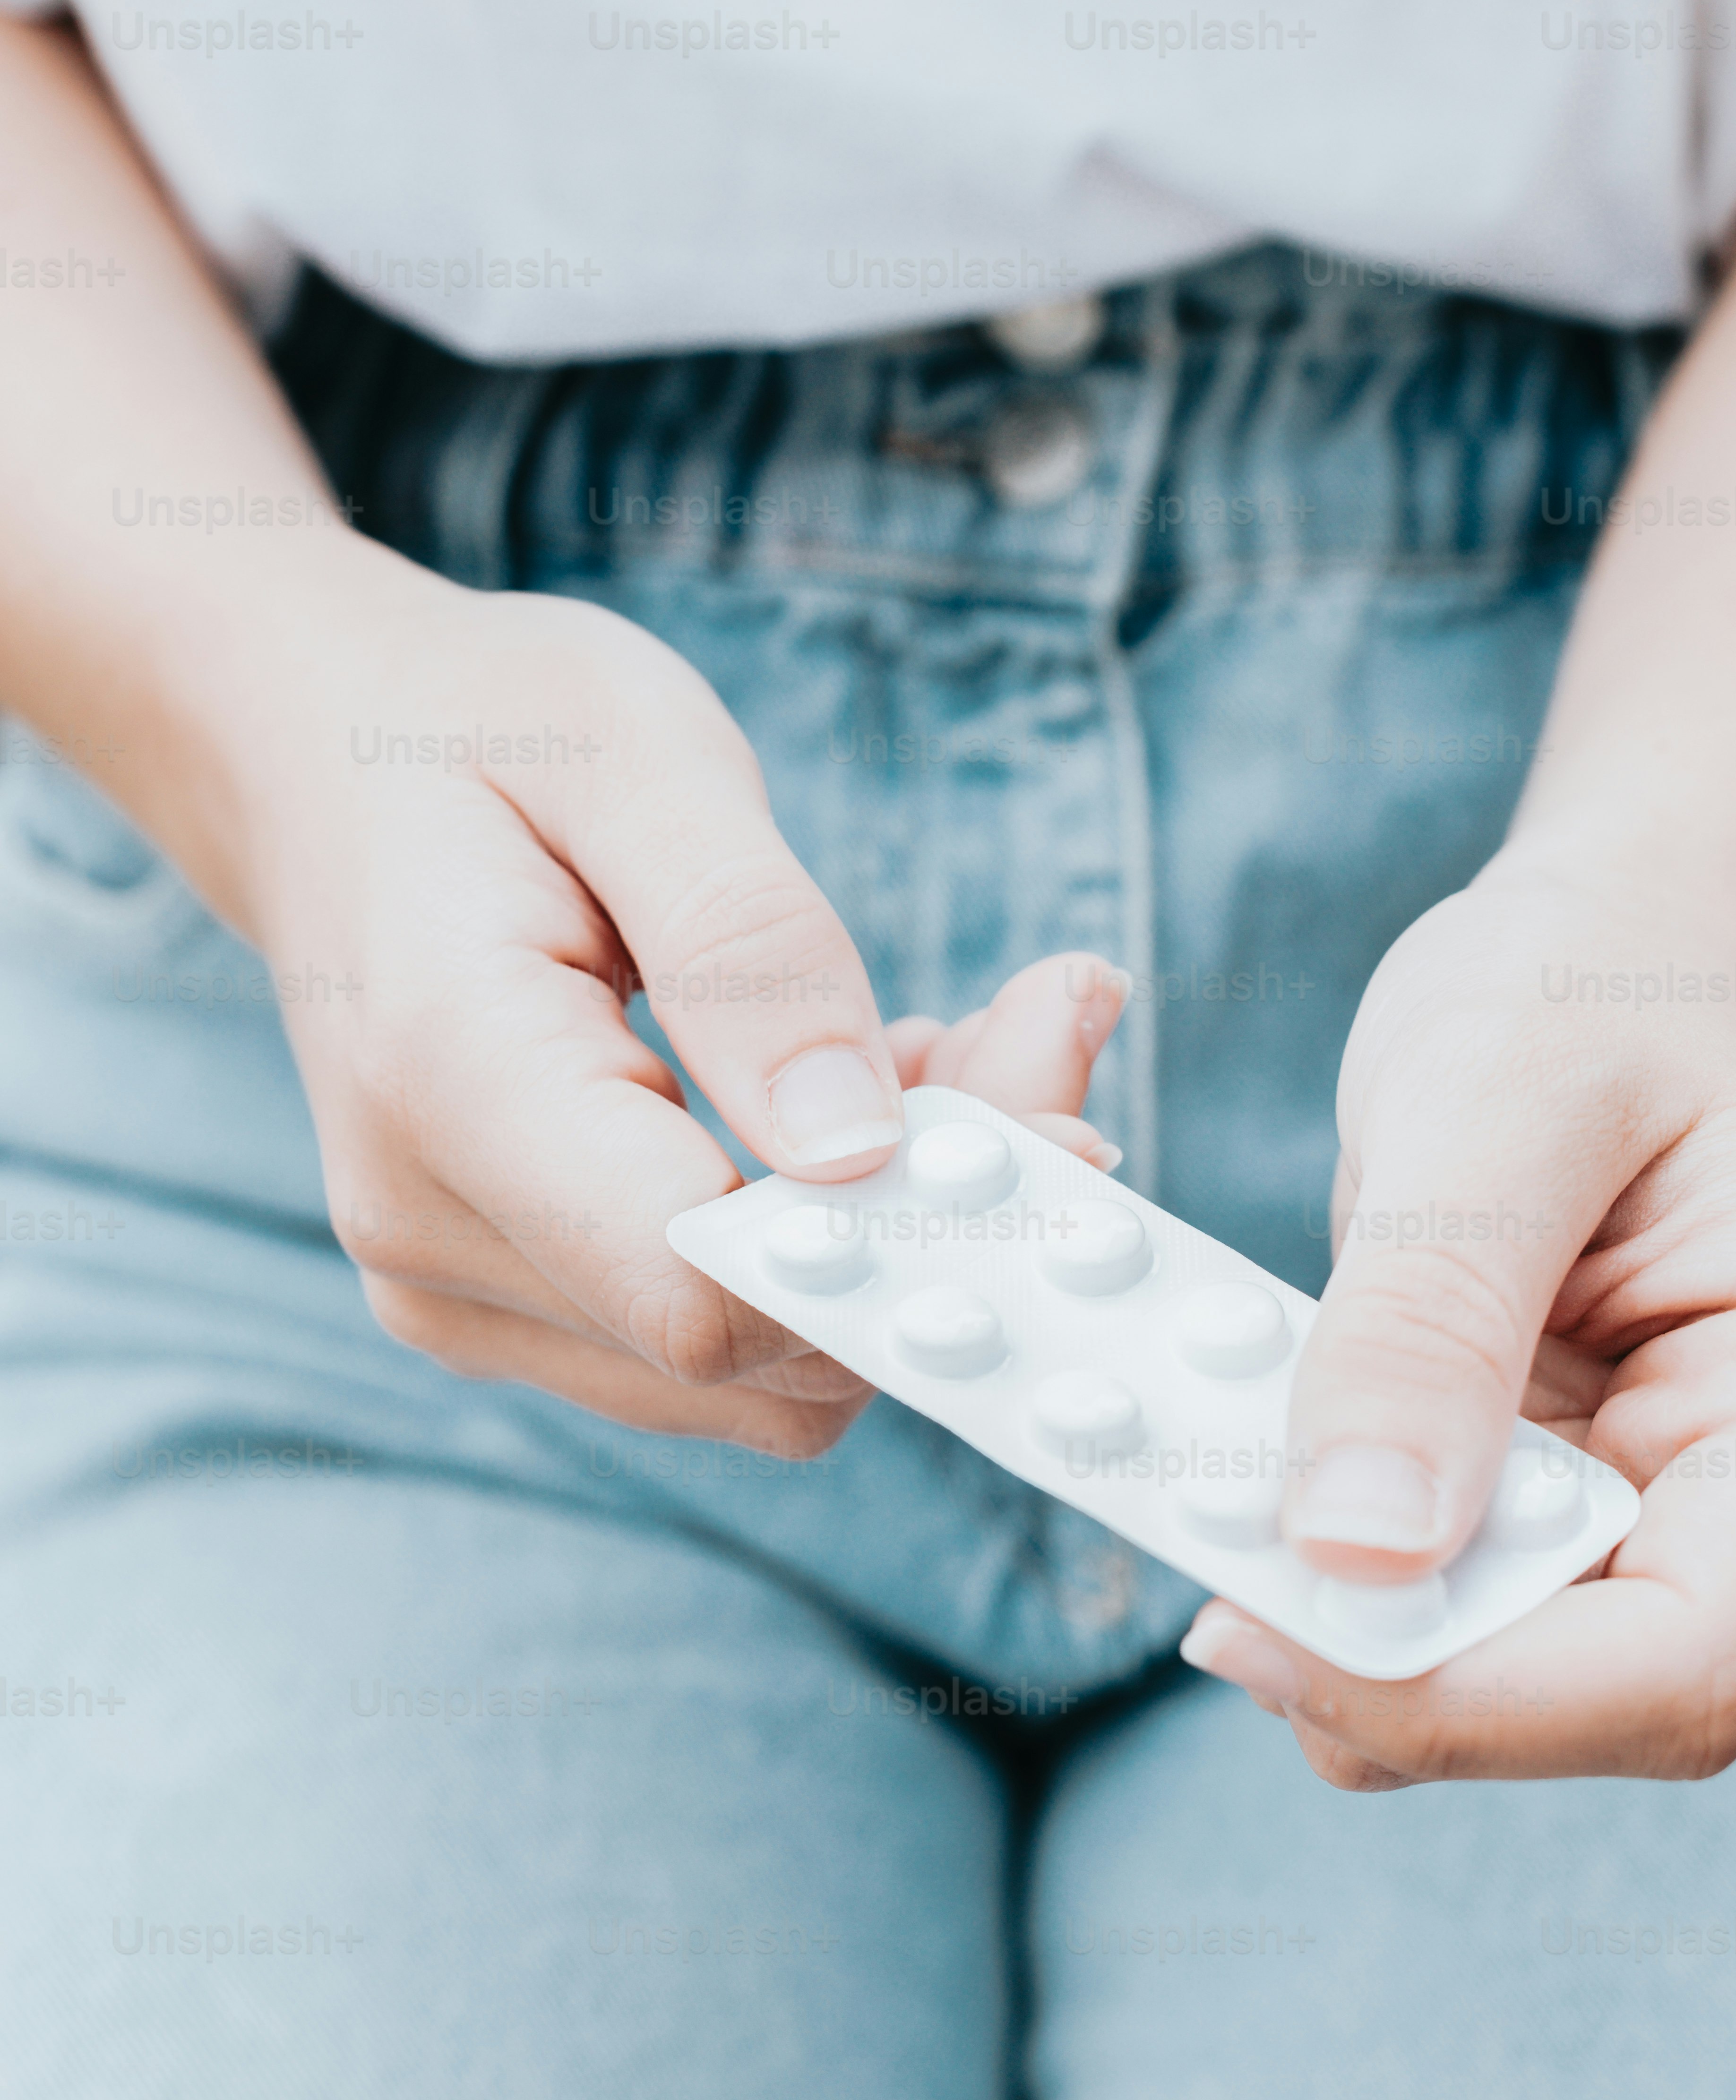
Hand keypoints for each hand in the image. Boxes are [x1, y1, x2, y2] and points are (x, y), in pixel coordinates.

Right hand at [226, 563, 1127, 1448]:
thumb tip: (866, 1147)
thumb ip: (752, 949)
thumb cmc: (478, 729)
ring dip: (904, 1232)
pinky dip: (835, 1242)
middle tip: (1053, 1014)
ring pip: (764, 1370)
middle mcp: (430, 1235)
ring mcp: (458, 1292)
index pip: (707, 1294)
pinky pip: (723, 1339)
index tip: (1056, 1105)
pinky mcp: (510, 1306)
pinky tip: (870, 1099)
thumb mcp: (632, 753)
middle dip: (947, 1218)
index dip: (908, 1242)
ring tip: (959, 1040)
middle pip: (760, 1347)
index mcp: (446, 1083)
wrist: (315, 760)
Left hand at [1178, 857, 1735, 1786]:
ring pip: (1501, 1689)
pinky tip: (1267, 1475)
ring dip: (1341, 1614)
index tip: (1251, 1623)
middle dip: (1379, 1652)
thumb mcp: (1491, 1100)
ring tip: (1219, 1476)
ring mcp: (1700, 1540)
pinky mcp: (1592, 1543)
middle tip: (1192, 1538)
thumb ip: (1426, 1321)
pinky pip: (1455, 1623)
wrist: (1602, 973)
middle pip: (1587, 1702)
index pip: (1684, 1661)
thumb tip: (1353, 1550)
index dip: (1464, 1693)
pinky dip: (1342, 1573)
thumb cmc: (1581, 998)